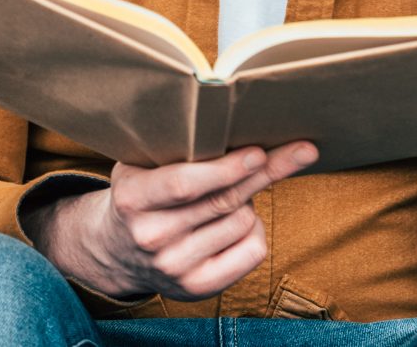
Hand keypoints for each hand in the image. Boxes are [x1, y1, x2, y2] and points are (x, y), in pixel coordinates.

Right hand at [29, 143, 314, 302]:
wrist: (117, 251)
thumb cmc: (139, 196)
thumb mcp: (138, 166)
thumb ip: (172, 152)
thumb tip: (232, 129)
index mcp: (132, 199)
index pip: (184, 184)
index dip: (225, 168)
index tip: (258, 152)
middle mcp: (152, 236)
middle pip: (223, 201)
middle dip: (263, 173)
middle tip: (299, 150)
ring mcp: (176, 266)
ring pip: (242, 222)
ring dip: (249, 201)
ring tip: (231, 194)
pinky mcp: (199, 288)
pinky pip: (252, 252)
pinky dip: (255, 230)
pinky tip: (240, 220)